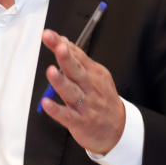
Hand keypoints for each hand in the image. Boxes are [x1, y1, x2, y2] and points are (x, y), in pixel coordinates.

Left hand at [39, 29, 125, 154]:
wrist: (119, 129)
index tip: (49, 35)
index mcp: (93, 73)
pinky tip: (46, 103)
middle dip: (66, 57)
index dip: (61, 44)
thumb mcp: (95, 75)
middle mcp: (89, 87)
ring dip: (61, 81)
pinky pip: (66, 116)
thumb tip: (62, 40)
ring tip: (51, 71)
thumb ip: (78, 58)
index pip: (77, 55)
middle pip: (76, 70)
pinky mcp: (80, 122)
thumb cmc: (102, 99)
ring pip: (71, 91)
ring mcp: (85, 105)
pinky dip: (56, 110)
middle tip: (57, 46)